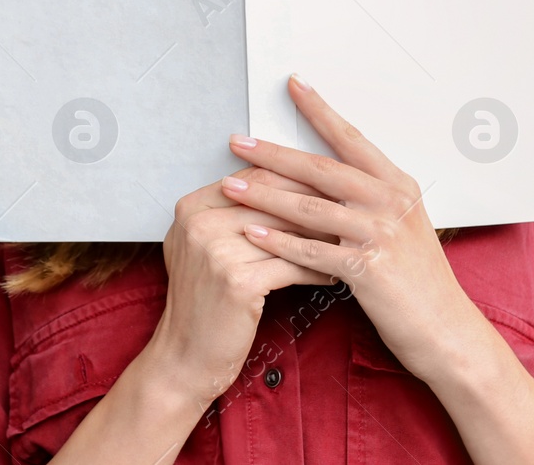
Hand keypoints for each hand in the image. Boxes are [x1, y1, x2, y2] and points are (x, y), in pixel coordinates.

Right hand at [145, 167, 336, 409]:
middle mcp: (199, 224)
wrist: (183, 357)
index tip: (328, 184)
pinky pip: (292, 266)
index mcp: (191, 208)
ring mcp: (216, 251)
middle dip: (315, 204)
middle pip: (273, 199)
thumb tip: (288, 187)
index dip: (296, 178)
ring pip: (287, 232)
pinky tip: (334, 273)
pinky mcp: (238, 281)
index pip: (255, 177)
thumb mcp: (204, 248)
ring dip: (322, 236)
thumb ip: (232, 214)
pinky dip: (317, 269)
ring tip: (349, 239)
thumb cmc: (201, 302)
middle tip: (350, 207)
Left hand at [220, 74, 478, 382]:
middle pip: (322, 169)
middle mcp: (391, 201)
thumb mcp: (400, 227)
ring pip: (311, 208)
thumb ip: (368, 200)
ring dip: (265, 196)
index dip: (320, 111)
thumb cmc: (418, 281)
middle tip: (238, 141)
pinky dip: (279, 243)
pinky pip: (313, 251)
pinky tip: (251, 235)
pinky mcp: (369, 268)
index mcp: (398, 185)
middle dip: (274, 153)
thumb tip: (324, 179)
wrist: (445, 328)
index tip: (293, 86)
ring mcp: (381, 233)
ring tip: (231, 187)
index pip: (351, 138)